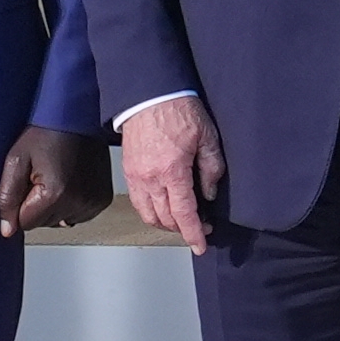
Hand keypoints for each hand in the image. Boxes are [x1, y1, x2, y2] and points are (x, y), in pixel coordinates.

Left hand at [0, 124, 111, 238]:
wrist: (79, 115)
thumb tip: (8, 230)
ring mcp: (93, 202)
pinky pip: (79, 215)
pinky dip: (72, 203)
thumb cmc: (47, 132)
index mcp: (55, 194)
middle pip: (44, 223)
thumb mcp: (16, 160)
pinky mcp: (103, 199)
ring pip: (61, 221)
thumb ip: (7, 197)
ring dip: (55, 205)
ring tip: (59, 176)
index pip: (25, 223)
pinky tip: (71, 182)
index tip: (29, 180)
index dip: (21, 203)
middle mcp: (79, 202)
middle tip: (44, 175)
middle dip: (38, 204)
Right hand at [120, 94, 223, 251]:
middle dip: (183, 229)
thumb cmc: (179, 109)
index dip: (193, 233)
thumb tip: (209, 194)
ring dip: (166, 224)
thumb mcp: (207, 135)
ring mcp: (136, 176)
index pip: (184, 213)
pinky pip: (138, 202)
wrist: (148, 93)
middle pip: (165, 219)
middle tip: (201, 227)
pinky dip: (151, 212)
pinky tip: (163, 208)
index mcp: (172, 171)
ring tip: (182, 221)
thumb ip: (211, 168)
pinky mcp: (128, 171)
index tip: (201, 246)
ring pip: (149, 214)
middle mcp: (150, 178)